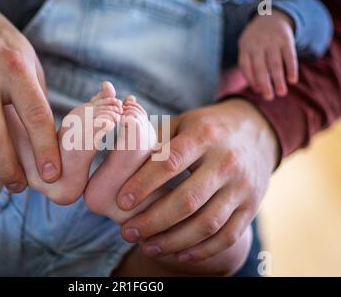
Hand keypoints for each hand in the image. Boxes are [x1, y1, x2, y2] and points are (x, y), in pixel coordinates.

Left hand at [116, 99, 277, 261]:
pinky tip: (178, 254)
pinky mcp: (251, 207)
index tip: (121, 201)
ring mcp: (242, 187)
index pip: (170, 163)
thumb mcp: (183, 123)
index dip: (143, 184)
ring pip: (207, 224)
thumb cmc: (207, 129)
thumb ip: (155, 140)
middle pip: (188, 200)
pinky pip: (228, 236)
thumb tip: (120, 161)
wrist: (257, 131)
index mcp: (204, 136)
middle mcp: (226, 162)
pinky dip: (202, 250)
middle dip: (153, 221)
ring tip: (147, 247)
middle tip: (126, 233)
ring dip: (173, 241)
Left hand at [238, 9, 297, 99]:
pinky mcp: (286, 40)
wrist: (271, 18)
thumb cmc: (256, 42)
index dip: (251, 79)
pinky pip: (289, 56)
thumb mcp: (247, 48)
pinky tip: (292, 80)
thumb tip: (257, 89)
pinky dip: (291, 68)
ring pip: (275, 63)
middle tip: (269, 97)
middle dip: (264, 83)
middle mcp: (257, 45)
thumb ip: (250, 67)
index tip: (258, 91)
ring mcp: (272, 42)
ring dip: (278, 79)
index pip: (245, 66)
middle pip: (260, 67)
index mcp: (245, 47)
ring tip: (281, 93)